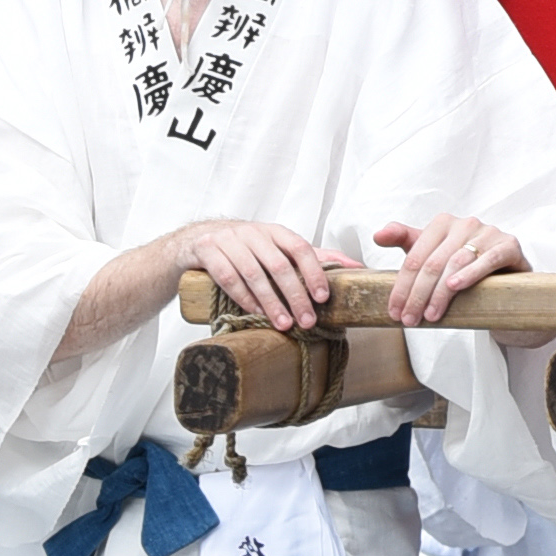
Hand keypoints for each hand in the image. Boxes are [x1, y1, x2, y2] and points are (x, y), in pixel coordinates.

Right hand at [189, 216, 337, 329]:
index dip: (314, 272)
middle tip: (307, 321)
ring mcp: (229, 240)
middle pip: (279, 265)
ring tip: (284, 324)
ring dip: (271, 302)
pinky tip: (256, 314)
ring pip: (253, 274)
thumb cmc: (246, 249)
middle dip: (295, 296)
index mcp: (275, 232)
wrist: (198, 241)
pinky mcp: (208, 250)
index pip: (301, 249)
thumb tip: (357, 267)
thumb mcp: (279, 250)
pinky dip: (244, 298)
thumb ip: (315, 258)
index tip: (323, 298)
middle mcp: (253, 233)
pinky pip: (228, 277)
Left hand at [375, 209, 520, 325]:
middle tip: (409, 319)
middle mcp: (465, 223)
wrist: (504, 280)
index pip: (415, 256)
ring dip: (440, 293)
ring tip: (430, 315)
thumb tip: (378, 235)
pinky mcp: (509, 245)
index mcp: (443, 223)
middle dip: (418, 294)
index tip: (394, 311)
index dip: (402, 286)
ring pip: (456, 262)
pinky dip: (470, 273)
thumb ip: (405, 240)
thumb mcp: (432, 254)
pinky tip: (455, 287)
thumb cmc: (464, 267)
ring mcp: (489, 232)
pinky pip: (488, 259)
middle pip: (433, 262)